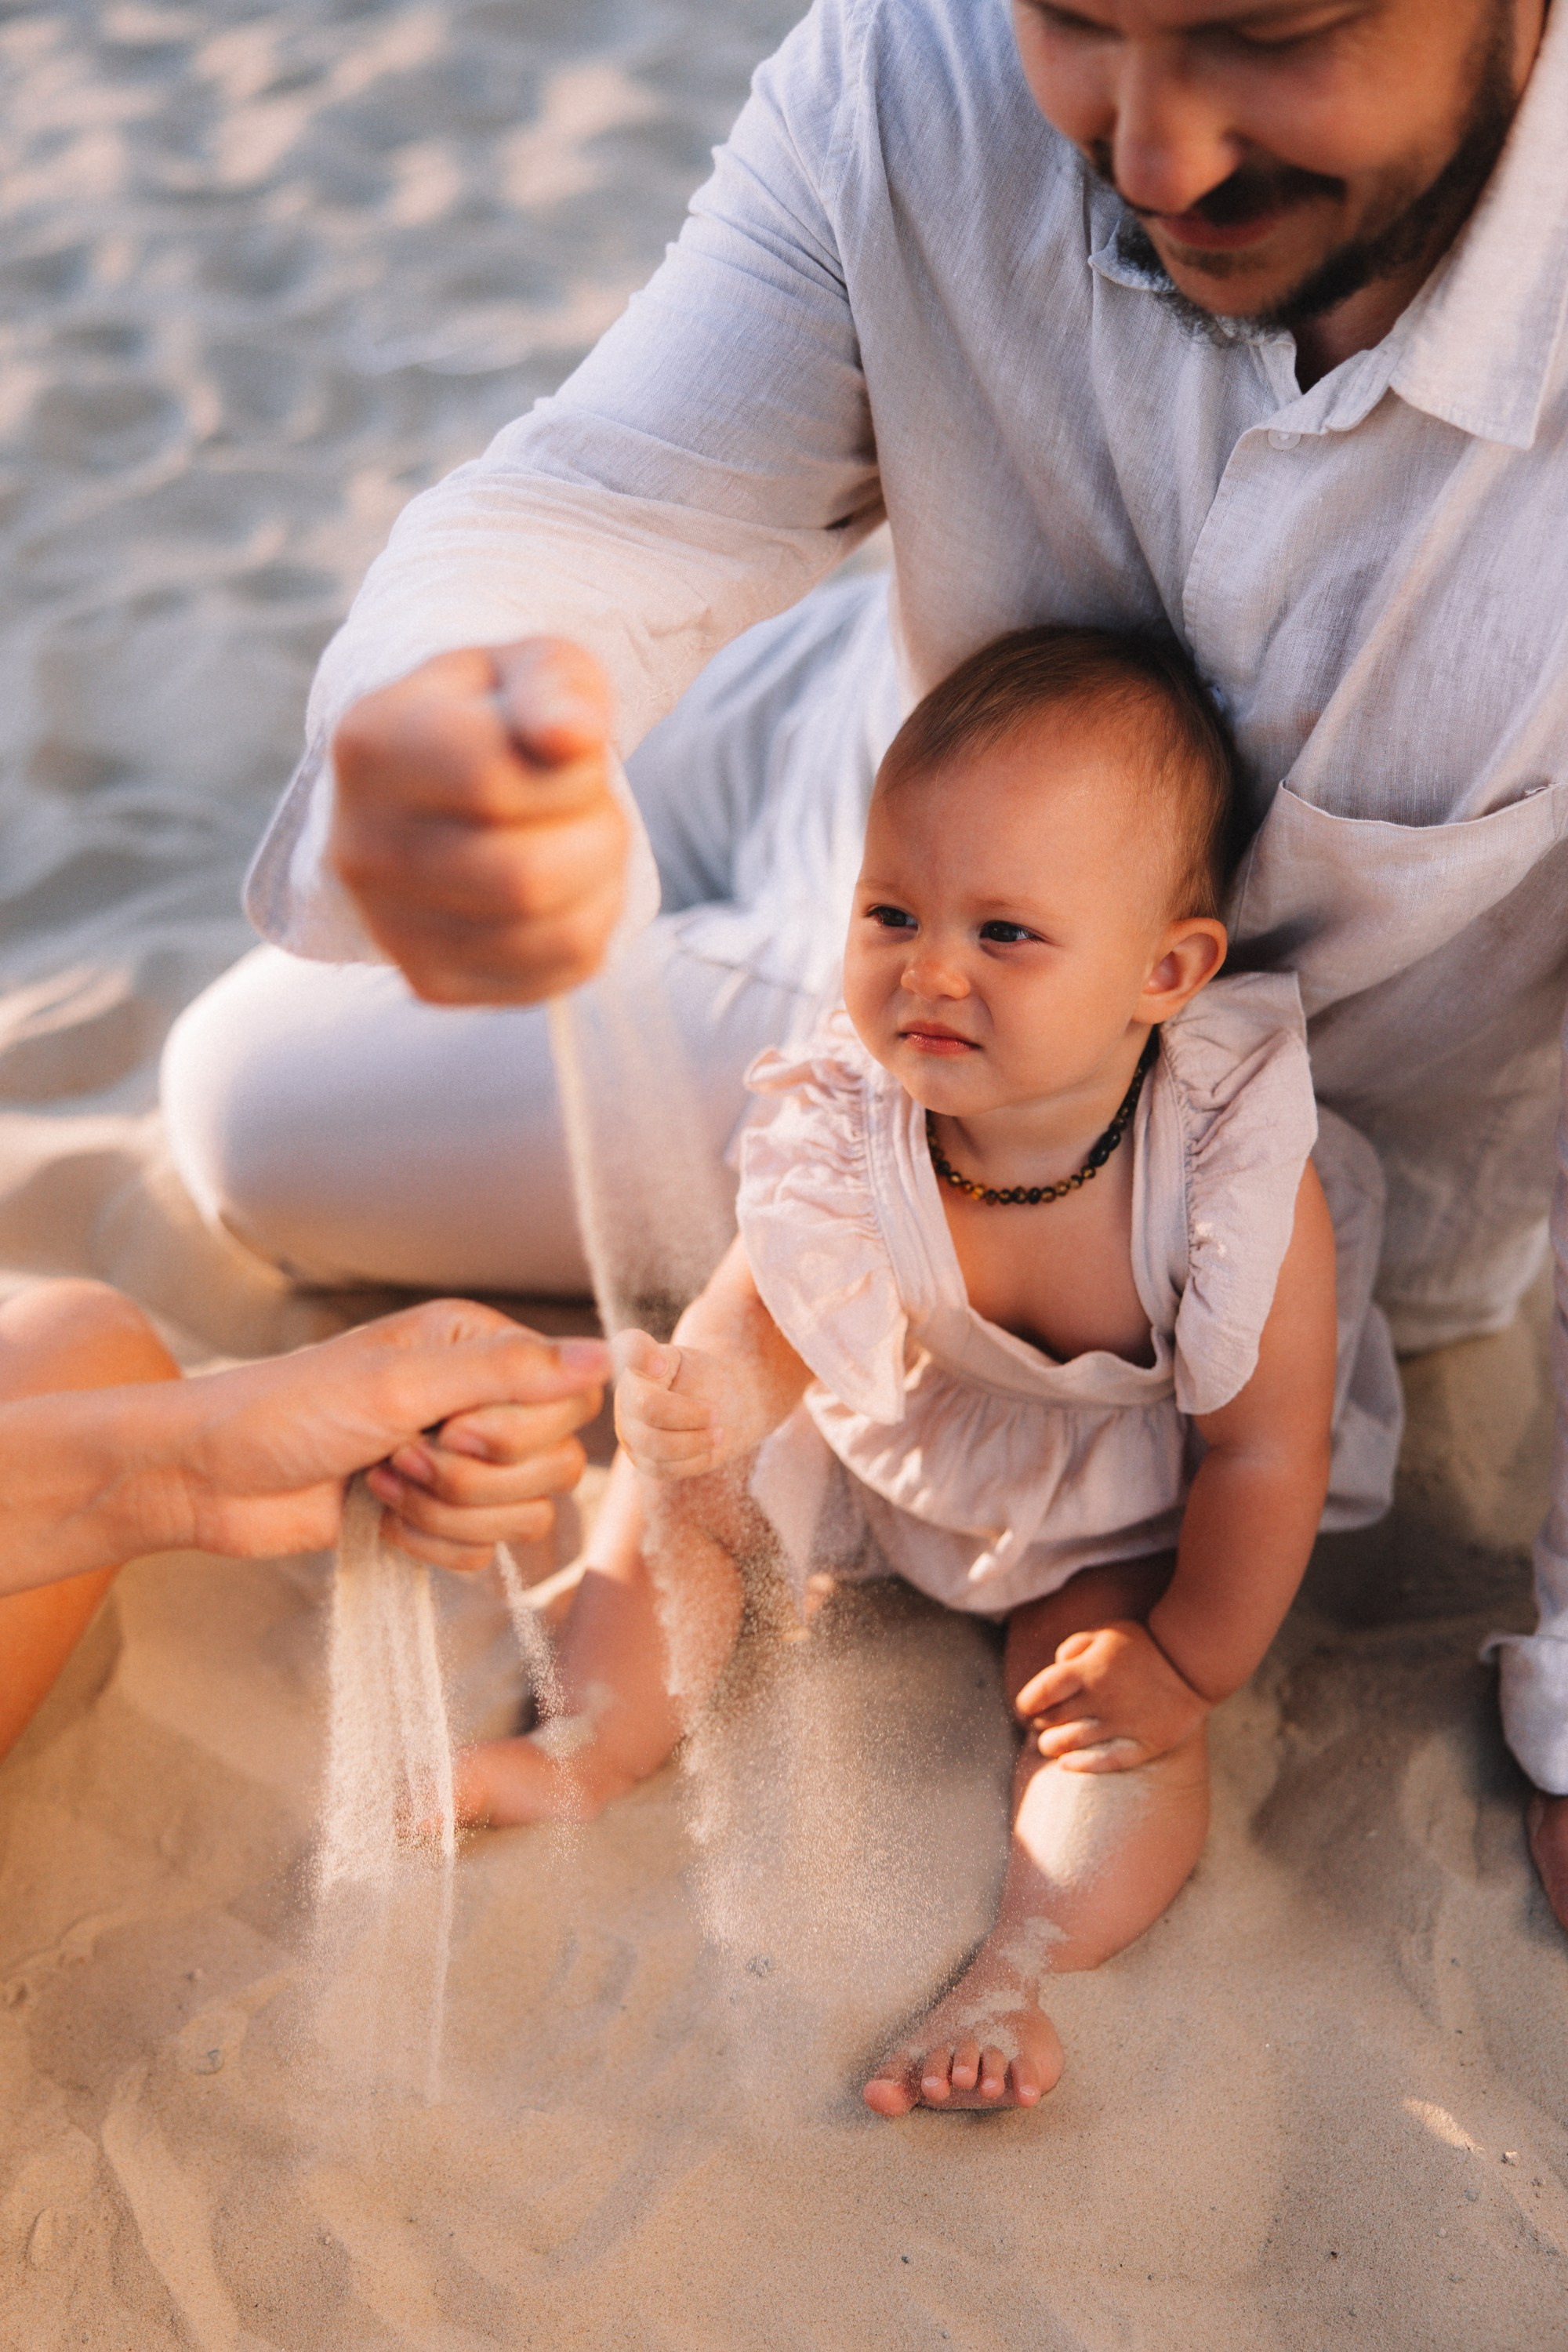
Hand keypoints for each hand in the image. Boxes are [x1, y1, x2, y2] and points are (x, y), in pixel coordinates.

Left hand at [166, 1302, 607, 1569]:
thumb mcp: (399, 1384)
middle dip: (472, 1478)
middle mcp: (479, 1400)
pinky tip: (373, 1516)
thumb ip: (511, 1372)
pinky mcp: (435, 1516)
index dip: (520, 1432)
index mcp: (478, 1346)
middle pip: (557, 1464)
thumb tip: (614, 1352)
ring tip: (379, 1484)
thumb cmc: (288, 1413)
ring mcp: (459, 1462)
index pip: (573, 1399)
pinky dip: (427, 1544)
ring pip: (525, 1517)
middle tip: (398, 1455)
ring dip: (446, 1512)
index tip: (452, 1428)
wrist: (208, 1480)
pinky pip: (482, 1554)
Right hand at [330, 637, 627, 1004]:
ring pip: (547, 933)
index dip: (573, 772)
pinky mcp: (430, 981)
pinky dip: (592, 929)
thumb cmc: (497, 716)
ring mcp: (388, 927)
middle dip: (598, 836)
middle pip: (524, 878)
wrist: (439, 783)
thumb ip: (555, 683)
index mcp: (371, 747)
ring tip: (585, 842)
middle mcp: (362, 847)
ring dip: (603, 883)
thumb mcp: (529, 665)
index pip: (494, 785)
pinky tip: (572, 891)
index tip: (577, 752)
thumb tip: (575, 736)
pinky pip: (552, 977)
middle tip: (596, 807)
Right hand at [612, 1329, 738, 1477]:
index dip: (640, 1356)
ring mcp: (629, 1429)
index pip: (629, 1348)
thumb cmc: (706, 1381)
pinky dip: (692, 1461)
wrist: (719, 1408)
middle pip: (648, 1408)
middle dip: (688, 1415)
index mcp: (641, 1362)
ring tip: (719, 1434)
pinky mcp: (642, 1459)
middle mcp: (626, 1395)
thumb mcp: (698, 1363)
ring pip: (653, 1445)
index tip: (661, 1365)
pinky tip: (708, 1450)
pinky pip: (662, 1468)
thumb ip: (678, 1365)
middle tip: (717, 1413)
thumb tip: (654, 1369)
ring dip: (693, 1442)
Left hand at [1014, 1620, 1209, 1771]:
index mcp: (1088, 1669)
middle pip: (1052, 1720)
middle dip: (1039, 1724)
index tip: (1026, 1707)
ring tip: (1051, 1744)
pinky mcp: (1144, 1744)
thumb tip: (1055, 1666)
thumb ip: (1076, 1646)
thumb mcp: (1108, 1633)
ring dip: (1052, 1746)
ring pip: (1071, 1744)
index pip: (1040, 1692)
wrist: (1194, 1665)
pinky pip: (1105, 1762)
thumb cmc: (1145, 1646)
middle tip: (1041, 1724)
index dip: (1026, 1703)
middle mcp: (1101, 1699)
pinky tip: (1068, 1764)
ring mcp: (1123, 1724)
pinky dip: (1081, 1765)